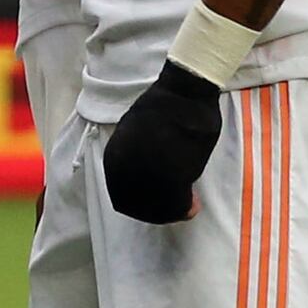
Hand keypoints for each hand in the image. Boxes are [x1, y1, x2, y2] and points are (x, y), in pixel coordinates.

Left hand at [103, 60, 221, 223]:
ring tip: (188, 206)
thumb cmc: (164, 108)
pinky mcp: (171, 179)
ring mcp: (146, 177)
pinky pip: (177, 206)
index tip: (158, 202)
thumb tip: (148, 175)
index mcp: (113, 159)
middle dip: (156, 211)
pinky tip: (194, 204)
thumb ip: (134, 158)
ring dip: (172, 211)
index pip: (120, 195)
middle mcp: (124, 172)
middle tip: (176, 207)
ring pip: (157, 209)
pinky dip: (186, 208)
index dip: (140, 203)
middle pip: (137, 207)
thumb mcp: (134, 134)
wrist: (183, 95)